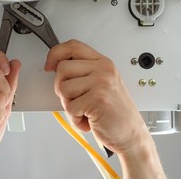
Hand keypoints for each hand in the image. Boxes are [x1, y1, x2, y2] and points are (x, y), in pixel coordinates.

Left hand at [44, 40, 164, 177]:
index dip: (55, 54)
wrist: (131, 135)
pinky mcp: (97, 99)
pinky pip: (70, 107)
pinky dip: (75, 119)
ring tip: (85, 110)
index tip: (49, 66)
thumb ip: (82, 72)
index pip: (72, 46)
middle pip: (62, 68)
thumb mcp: (101, 85)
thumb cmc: (114, 113)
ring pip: (63, 88)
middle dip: (62, 87)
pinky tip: (89, 120)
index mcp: (103, 63)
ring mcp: (101, 83)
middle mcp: (103, 70)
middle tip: (76, 99)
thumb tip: (55, 66)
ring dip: (69, 105)